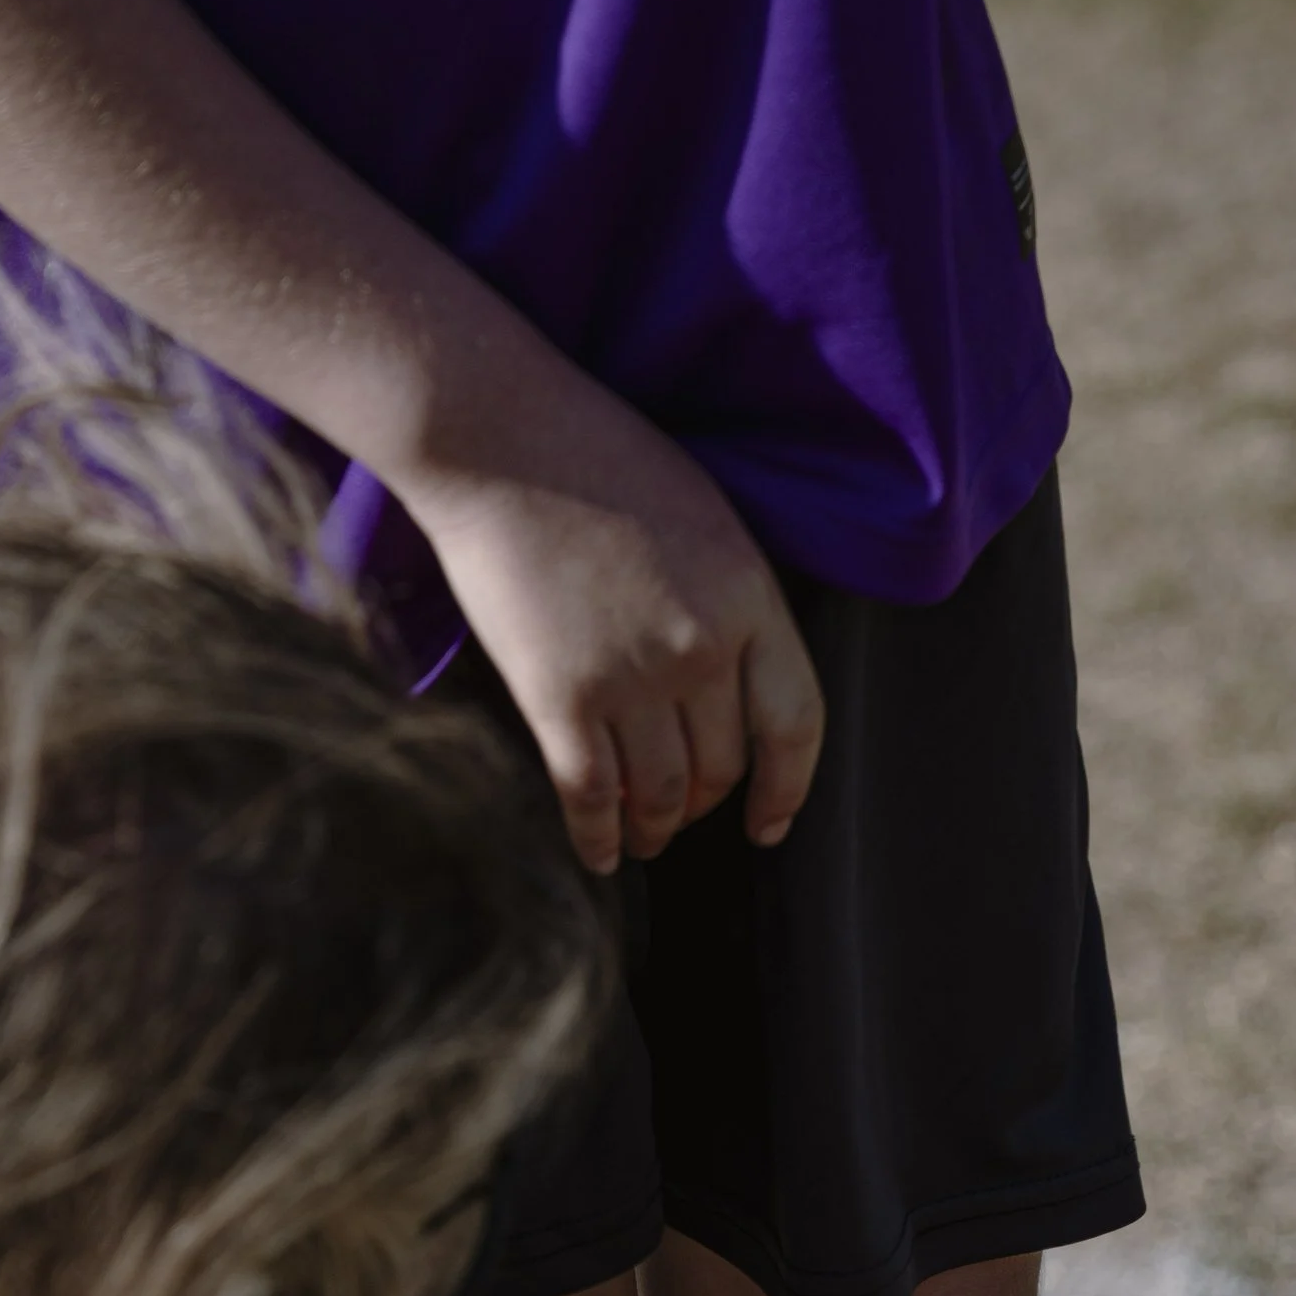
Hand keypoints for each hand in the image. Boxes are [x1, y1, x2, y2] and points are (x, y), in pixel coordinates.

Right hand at [402, 369, 825, 872]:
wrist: (501, 441)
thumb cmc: (598, 462)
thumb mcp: (703, 520)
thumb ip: (728, 601)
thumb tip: (729, 683)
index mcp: (748, 598)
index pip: (794, 722)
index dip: (787, 787)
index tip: (770, 822)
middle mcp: (699, 648)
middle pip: (721, 767)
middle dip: (706, 804)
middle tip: (687, 815)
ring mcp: (629, 677)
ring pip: (661, 794)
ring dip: (656, 828)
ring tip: (647, 837)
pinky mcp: (559, 698)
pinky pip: (591, 795)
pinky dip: (599, 837)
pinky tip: (601, 854)